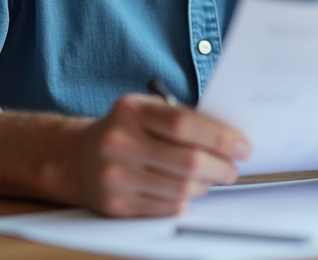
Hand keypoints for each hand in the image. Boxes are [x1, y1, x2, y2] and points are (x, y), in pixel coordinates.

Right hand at [71, 94, 251, 216]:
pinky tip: (188, 190)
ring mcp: (115, 176)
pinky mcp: (115, 205)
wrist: (75, 158)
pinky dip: (186, 200)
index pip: (184, 124)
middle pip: (187, 161)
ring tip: (211, 178)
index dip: (220, 137)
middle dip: (221, 167)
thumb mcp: (145, 111)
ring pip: (181, 189)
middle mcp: (119, 142)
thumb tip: (229, 137)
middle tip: (232, 168)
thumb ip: (181, 118)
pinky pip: (167, 207)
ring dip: (206, 185)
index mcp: (130, 110)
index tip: (242, 145)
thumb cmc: (123, 131)